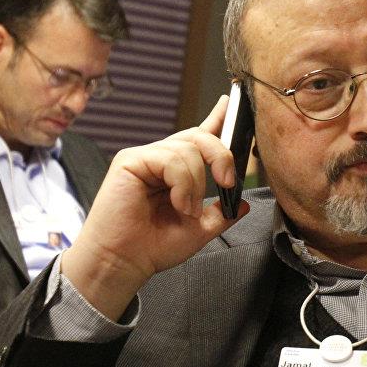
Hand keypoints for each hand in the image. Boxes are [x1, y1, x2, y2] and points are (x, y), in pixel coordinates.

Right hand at [61, 95, 248, 319]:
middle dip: (221, 156)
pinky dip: (182, 183)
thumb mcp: (199, 231)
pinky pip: (170, 158)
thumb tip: (242, 204)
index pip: (199, 137)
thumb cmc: (152, 248)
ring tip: (187, 210)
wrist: (123, 263)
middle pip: (200, 137)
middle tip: (227, 182)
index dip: (217, 118)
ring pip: (189, 149)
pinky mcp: (130, 161)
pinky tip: (177, 203)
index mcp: (176, 173)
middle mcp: (161, 160)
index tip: (232, 103)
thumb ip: (221, 214)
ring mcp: (145, 158)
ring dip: (197, 184)